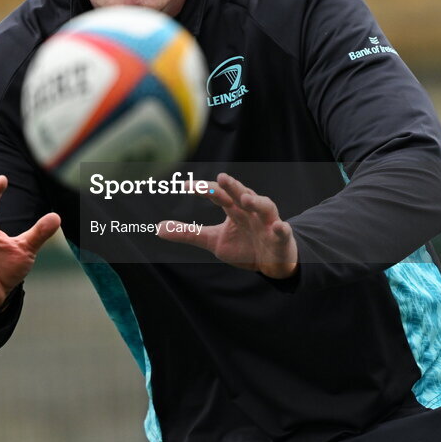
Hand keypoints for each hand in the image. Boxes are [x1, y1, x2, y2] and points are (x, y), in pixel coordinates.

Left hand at [157, 173, 297, 278]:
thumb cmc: (244, 247)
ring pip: (264, 207)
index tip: (185, 185)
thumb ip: (188, 233)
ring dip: (256, 201)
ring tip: (246, 199)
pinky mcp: (281, 238)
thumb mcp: (213, 241)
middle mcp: (251, 211)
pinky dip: (281, 228)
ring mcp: (267, 223)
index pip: (218, 194)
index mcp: (234, 209)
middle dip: (233, 186)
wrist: (271, 264)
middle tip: (221, 177)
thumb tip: (157, 228)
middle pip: (242, 194)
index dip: (204, 189)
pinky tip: (278, 226)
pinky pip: (282, 231)